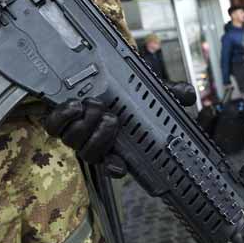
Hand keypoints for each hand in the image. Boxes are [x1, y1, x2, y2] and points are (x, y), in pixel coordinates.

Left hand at [44, 82, 194, 165]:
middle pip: (92, 154)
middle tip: (110, 117)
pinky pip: (55, 126)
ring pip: (74, 141)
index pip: (114, 164)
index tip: (119, 165)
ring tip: (93, 105)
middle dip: (102, 137)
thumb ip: (165, 92)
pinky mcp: (55, 120)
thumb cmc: (112, 88)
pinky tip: (74, 105)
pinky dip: (64, 116)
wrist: (81, 74)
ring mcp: (72, 131)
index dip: (115, 168)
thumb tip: (188, 94)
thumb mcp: (142, 89)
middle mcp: (91, 140)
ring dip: (85, 124)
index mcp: (112, 141)